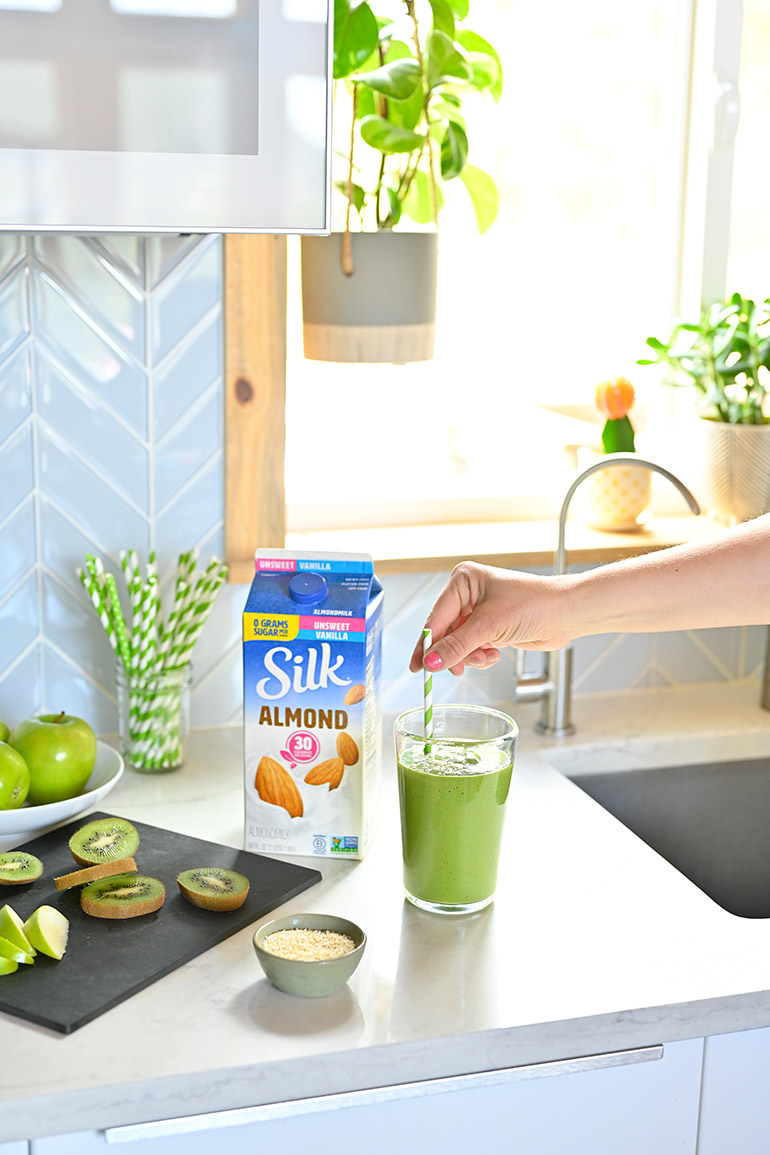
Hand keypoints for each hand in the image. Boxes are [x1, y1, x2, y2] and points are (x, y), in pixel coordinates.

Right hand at [409, 562, 572, 675]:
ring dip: (469, 656)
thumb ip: (457, 646)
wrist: (567, 613)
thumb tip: (430, 662)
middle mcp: (469, 594)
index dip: (427, 644)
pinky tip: (494, 655)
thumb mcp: (490, 626)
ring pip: (459, 644)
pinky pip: (473, 648)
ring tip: (486, 657)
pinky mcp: (491, 628)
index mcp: (463, 581)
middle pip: (445, 632)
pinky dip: (480, 657)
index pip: (437, 617)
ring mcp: (480, 612)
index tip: (418, 667)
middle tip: (453, 670)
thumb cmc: (535, 604)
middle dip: (453, 652)